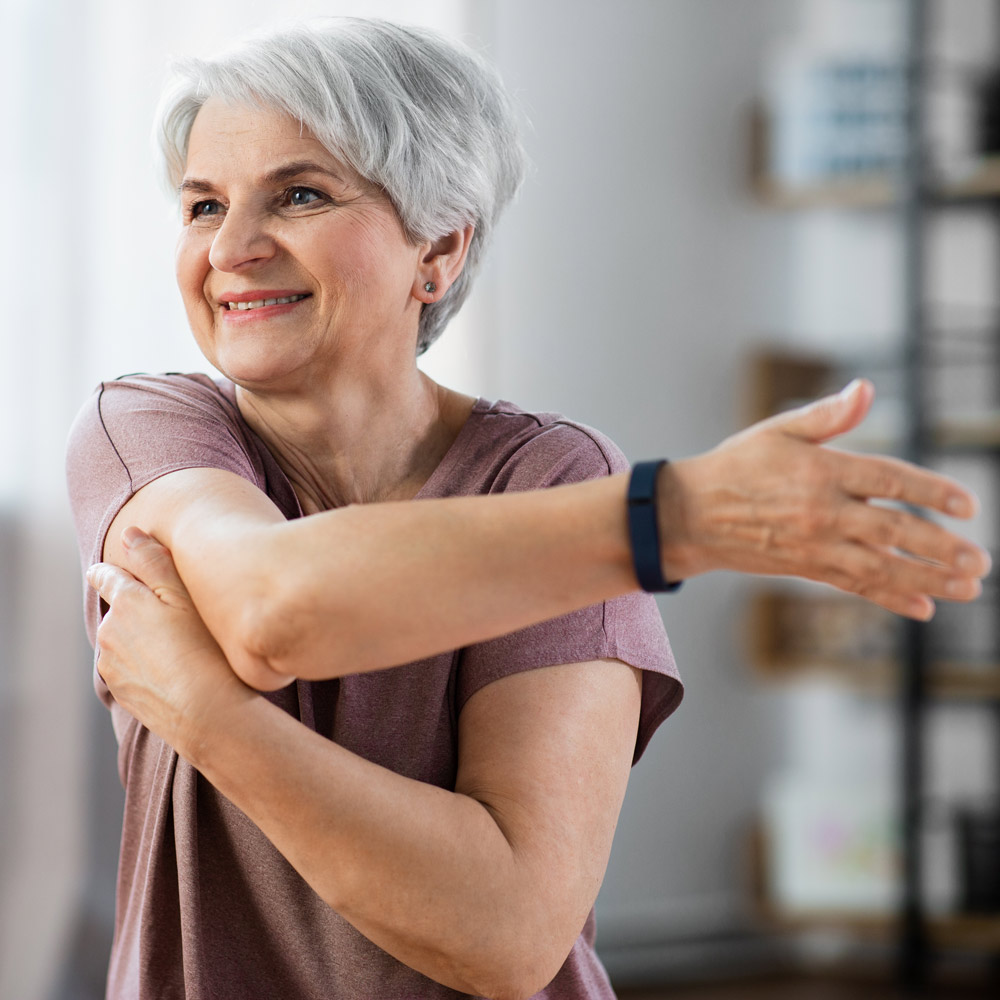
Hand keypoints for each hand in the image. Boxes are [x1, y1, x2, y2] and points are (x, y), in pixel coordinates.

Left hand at [87, 527, 255, 757]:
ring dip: (139, 639)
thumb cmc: (205, 649)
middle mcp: (110, 631)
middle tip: (172, 615)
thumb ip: (155, 561)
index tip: (120, 571)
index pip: (105, 576)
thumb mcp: (186, 595)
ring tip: (177, 646)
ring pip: (122, 641)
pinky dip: (144, 665)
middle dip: (135, 609)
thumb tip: (129, 533)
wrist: (206, 712)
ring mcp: (111, 665)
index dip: (112, 571)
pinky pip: (128, 668)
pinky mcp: (121, 692)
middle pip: (117, 610)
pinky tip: (173, 670)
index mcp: (125, 601)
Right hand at [660, 379, 990, 618]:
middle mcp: (823, 511)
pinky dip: (890, 598)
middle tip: (980, 562)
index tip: (969, 506)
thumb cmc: (736, 465)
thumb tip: (867, 388)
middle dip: (942, 549)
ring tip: (968, 588)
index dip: (933, 493)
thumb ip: (828, 415)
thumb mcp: (778, 430)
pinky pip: (854, 586)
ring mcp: (814, 545)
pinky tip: (923, 608)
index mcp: (822, 470)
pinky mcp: (805, 568)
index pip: (890, 480)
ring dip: (927, 580)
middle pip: (894, 532)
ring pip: (880, 567)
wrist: (690, 514)